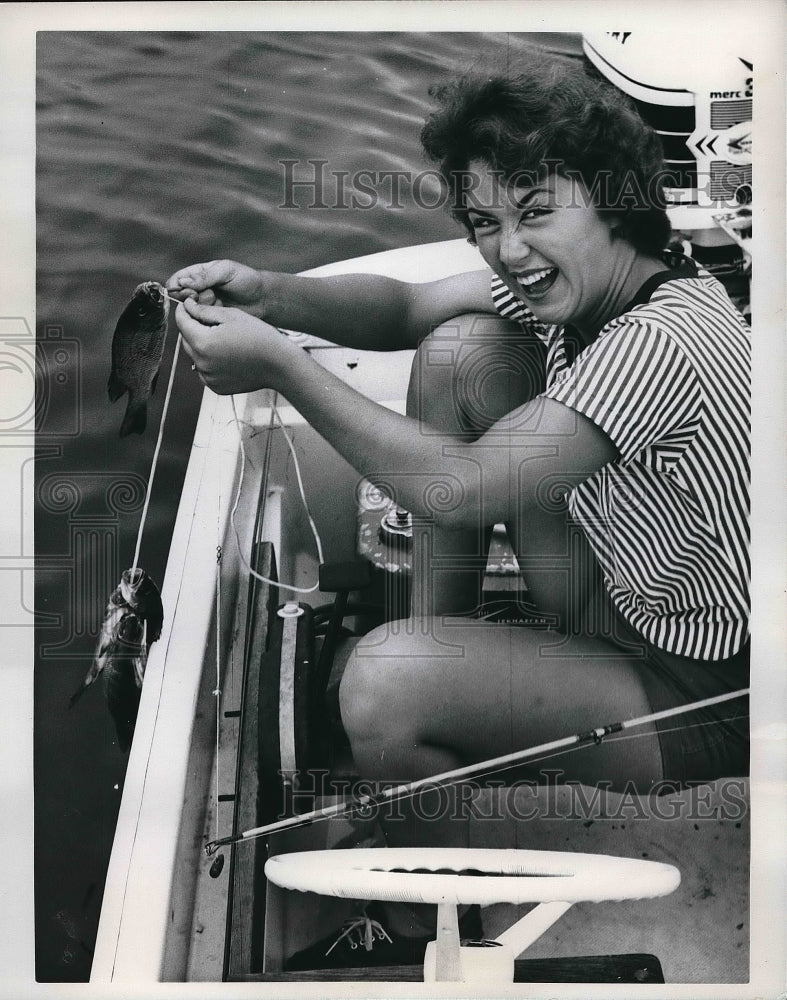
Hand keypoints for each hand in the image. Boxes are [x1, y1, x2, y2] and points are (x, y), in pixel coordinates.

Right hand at [166, 260, 265, 313]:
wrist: (263, 299)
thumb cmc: (246, 280)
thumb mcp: (226, 272)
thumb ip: (205, 276)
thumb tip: (183, 282)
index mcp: (200, 273)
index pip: (179, 279)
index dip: (176, 285)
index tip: (181, 289)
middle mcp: (200, 289)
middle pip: (181, 296)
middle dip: (189, 296)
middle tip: (201, 294)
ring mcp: (206, 305)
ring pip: (191, 308)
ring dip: (200, 305)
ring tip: (216, 299)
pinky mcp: (212, 318)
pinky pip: (202, 319)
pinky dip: (207, 315)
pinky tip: (219, 310)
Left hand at [175, 298, 298, 394]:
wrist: (279, 365)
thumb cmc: (259, 337)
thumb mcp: (231, 316)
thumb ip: (204, 311)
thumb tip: (187, 307)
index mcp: (203, 342)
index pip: (182, 322)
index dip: (183, 310)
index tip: (188, 304)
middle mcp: (201, 363)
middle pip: (186, 340)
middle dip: (193, 328)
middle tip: (209, 320)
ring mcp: (208, 377)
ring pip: (195, 356)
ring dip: (201, 345)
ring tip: (222, 338)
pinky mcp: (215, 387)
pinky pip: (205, 370)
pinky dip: (210, 361)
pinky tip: (227, 355)